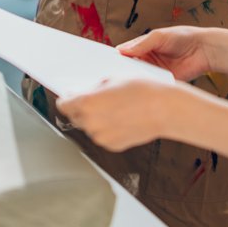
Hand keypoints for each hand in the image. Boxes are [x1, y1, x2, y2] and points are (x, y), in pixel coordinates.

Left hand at [56, 79, 191, 151]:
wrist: (164, 109)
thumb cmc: (142, 91)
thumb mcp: (112, 80)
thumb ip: (93, 89)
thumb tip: (84, 93)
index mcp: (86, 104)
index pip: (63, 104)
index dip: (67, 99)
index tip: (71, 96)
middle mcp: (90, 123)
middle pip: (74, 117)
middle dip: (81, 109)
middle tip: (96, 100)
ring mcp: (101, 137)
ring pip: (89, 127)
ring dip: (95, 119)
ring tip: (114, 108)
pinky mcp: (112, 146)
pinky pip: (103, 136)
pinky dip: (107, 129)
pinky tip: (121, 118)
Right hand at [118, 27, 218, 80]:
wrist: (204, 50)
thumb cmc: (182, 37)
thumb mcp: (159, 36)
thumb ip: (141, 44)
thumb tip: (122, 51)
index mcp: (141, 46)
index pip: (123, 54)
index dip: (115, 58)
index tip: (104, 63)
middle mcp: (146, 59)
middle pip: (129, 68)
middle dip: (122, 72)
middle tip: (111, 77)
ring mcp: (154, 71)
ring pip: (139, 78)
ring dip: (133, 81)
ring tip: (124, 84)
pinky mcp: (163, 81)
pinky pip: (152, 85)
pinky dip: (147, 88)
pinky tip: (141, 90)